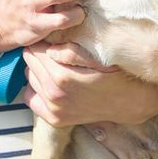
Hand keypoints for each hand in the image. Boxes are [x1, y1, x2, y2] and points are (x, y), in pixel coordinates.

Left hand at [22, 41, 157, 126]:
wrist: (128, 101)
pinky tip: (48, 83)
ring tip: (51, 65)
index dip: (41, 41)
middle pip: (29, 63)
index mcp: (61, 76)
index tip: (49, 39)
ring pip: (29, 79)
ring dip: (36, 70)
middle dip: (37, 54)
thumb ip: (69, 50)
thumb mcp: (95, 55)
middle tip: (49, 50)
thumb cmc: (113, 72)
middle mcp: (54, 95)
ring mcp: (53, 109)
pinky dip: (36, 89)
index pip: (34, 50)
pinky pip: (31, 99)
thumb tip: (49, 47)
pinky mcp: (55, 119)